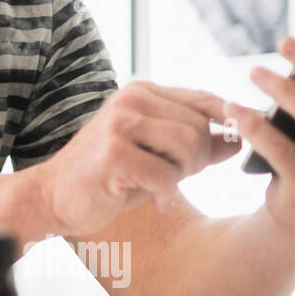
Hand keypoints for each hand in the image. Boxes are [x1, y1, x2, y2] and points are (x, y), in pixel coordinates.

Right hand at [34, 80, 242, 237]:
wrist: (53, 197)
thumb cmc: (107, 178)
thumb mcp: (156, 155)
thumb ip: (195, 144)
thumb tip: (241, 139)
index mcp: (140, 92)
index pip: (204, 99)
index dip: (229, 123)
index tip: (235, 145)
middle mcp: (130, 100)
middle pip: (200, 126)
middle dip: (200, 159)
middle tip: (177, 179)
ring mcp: (120, 124)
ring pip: (190, 145)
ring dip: (185, 174)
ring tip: (163, 187)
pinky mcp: (115, 153)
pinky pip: (167, 174)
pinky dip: (167, 195)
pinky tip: (155, 202)